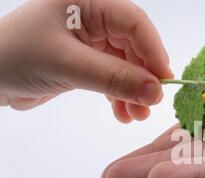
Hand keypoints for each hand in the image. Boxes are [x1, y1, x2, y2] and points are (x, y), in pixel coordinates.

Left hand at [0, 0, 171, 121]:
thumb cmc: (17, 57)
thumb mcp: (68, 65)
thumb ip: (115, 78)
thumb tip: (156, 92)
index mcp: (88, 2)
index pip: (134, 22)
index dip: (153, 51)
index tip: (164, 83)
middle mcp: (93, 18)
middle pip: (134, 45)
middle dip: (143, 78)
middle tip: (150, 105)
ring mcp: (91, 41)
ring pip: (127, 65)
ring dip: (134, 92)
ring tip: (136, 116)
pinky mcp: (87, 62)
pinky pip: (114, 78)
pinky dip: (120, 97)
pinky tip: (123, 115)